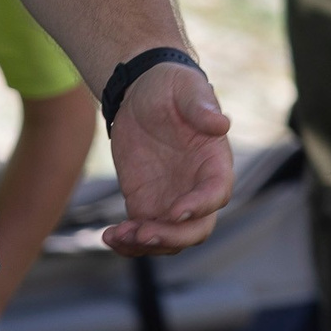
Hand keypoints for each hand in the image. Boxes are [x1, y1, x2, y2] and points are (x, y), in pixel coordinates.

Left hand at [105, 59, 234, 255]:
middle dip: (172, 237)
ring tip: (117, 234)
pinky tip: (109, 236)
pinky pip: (142, 234)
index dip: (201, 207)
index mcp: (214, 162)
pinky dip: (127, 243)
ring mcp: (172, 201)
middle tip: (142, 232)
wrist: (140, 93)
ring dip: (146, 244)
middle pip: (196, 229)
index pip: (217, 194)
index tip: (176, 212)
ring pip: (169, 239)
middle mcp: (197, 188)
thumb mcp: (184, 87)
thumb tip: (222, 123)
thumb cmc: (170, 86)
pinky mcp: (146, 204)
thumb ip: (201, 105)